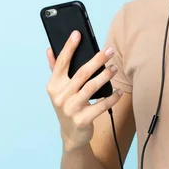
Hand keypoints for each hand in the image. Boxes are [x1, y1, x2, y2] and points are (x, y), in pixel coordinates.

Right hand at [45, 30, 123, 151]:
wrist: (71, 135)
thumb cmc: (67, 105)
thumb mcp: (58, 89)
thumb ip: (54, 69)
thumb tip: (49, 49)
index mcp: (53, 86)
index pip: (61, 63)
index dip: (69, 47)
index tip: (77, 34)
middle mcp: (60, 96)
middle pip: (81, 73)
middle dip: (97, 60)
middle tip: (110, 50)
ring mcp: (71, 108)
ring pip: (91, 87)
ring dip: (105, 76)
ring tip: (115, 68)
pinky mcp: (82, 119)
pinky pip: (101, 105)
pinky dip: (112, 97)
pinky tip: (119, 91)